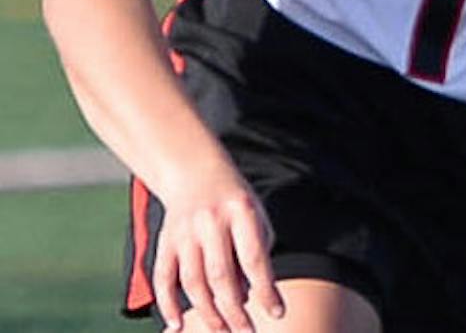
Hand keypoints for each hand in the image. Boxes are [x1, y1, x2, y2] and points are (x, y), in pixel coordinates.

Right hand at [151, 162, 281, 331]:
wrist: (195, 173)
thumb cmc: (236, 202)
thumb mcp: (257, 216)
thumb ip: (257, 251)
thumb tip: (249, 295)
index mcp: (242, 212)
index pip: (255, 258)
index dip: (266, 289)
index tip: (277, 313)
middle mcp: (211, 222)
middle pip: (222, 275)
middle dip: (236, 309)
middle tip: (248, 331)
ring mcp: (184, 233)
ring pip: (193, 282)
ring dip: (208, 312)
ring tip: (224, 331)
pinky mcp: (164, 242)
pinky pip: (163, 278)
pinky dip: (168, 304)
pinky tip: (179, 325)